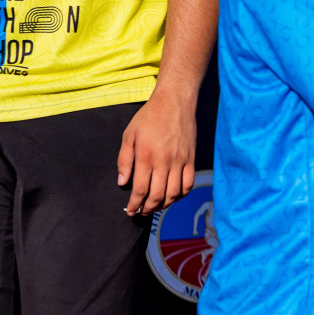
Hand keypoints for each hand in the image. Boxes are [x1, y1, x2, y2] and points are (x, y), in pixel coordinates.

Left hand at [116, 90, 195, 215]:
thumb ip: (124, 160)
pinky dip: (181, 194)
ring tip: (156, 206)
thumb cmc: (149, 117)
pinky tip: (173, 196)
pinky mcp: (191, 158)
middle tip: (141, 212)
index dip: (134, 204)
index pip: (140, 189)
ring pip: (174, 193)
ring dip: (164, 205)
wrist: (175, 102)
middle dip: (147, 208)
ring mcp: (180, 161)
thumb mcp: (129, 135)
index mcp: (146, 156)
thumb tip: (122, 182)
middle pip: (157, 195)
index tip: (130, 211)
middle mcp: (164, 161)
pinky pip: (188, 183)